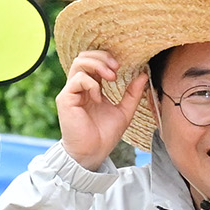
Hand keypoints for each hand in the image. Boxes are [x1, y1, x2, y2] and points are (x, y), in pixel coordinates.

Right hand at [56, 49, 139, 169]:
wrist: (94, 152)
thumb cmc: (105, 134)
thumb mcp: (125, 111)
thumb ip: (132, 93)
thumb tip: (143, 75)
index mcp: (92, 87)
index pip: (94, 61)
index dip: (107, 58)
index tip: (121, 67)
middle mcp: (80, 86)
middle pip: (84, 56)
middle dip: (102, 57)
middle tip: (116, 68)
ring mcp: (71, 91)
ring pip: (78, 63)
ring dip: (97, 65)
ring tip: (111, 77)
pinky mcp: (66, 99)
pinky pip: (77, 80)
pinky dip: (91, 84)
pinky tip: (98, 98)